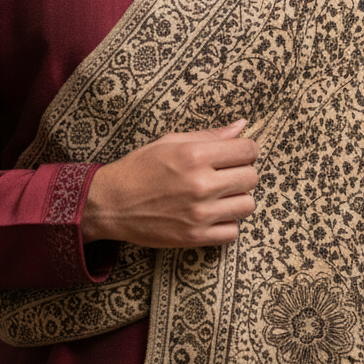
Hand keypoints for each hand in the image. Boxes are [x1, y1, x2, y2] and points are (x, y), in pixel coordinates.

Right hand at [81, 120, 257, 247]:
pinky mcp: (195, 237)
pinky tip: (212, 214)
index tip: (238, 154)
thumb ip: (209, 136)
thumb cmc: (140, 168)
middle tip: (226, 174)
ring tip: (220, 195)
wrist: (112, 203)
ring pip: (247, 205)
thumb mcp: (170, 142)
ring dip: (238, 199)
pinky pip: (233, 232)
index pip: (247, 150)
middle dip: (243, 173)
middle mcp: (201, 184)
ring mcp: (199, 214)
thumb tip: (242, 126)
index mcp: (195, 155)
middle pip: (251, 178)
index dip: (246, 150)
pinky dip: (227, 224)